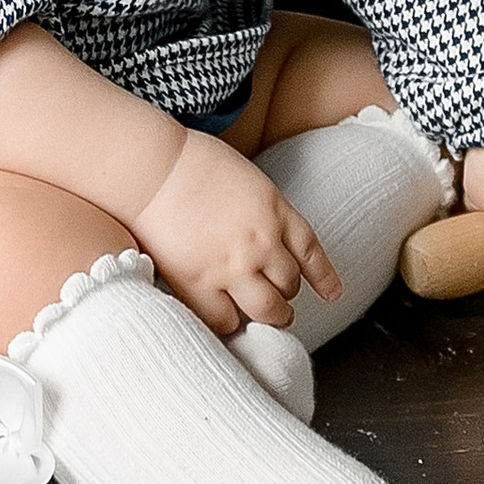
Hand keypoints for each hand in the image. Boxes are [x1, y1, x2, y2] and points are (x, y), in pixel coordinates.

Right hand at [132, 127, 342, 340]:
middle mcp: (262, 242)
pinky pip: (226, 320)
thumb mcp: (245, 177)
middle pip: (291, 286)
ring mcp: (233, 266)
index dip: (323, 278)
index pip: (310, 252)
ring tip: (259, 316)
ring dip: (267, 315)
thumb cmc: (189, 161)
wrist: (151, 168)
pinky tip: (223, 315)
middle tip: (278, 302)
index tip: (332, 294)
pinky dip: (228, 321)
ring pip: (268, 310)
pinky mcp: (200, 283)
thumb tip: (265, 235)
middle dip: (286, 295)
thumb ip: (262, 210)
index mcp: (275, 210)